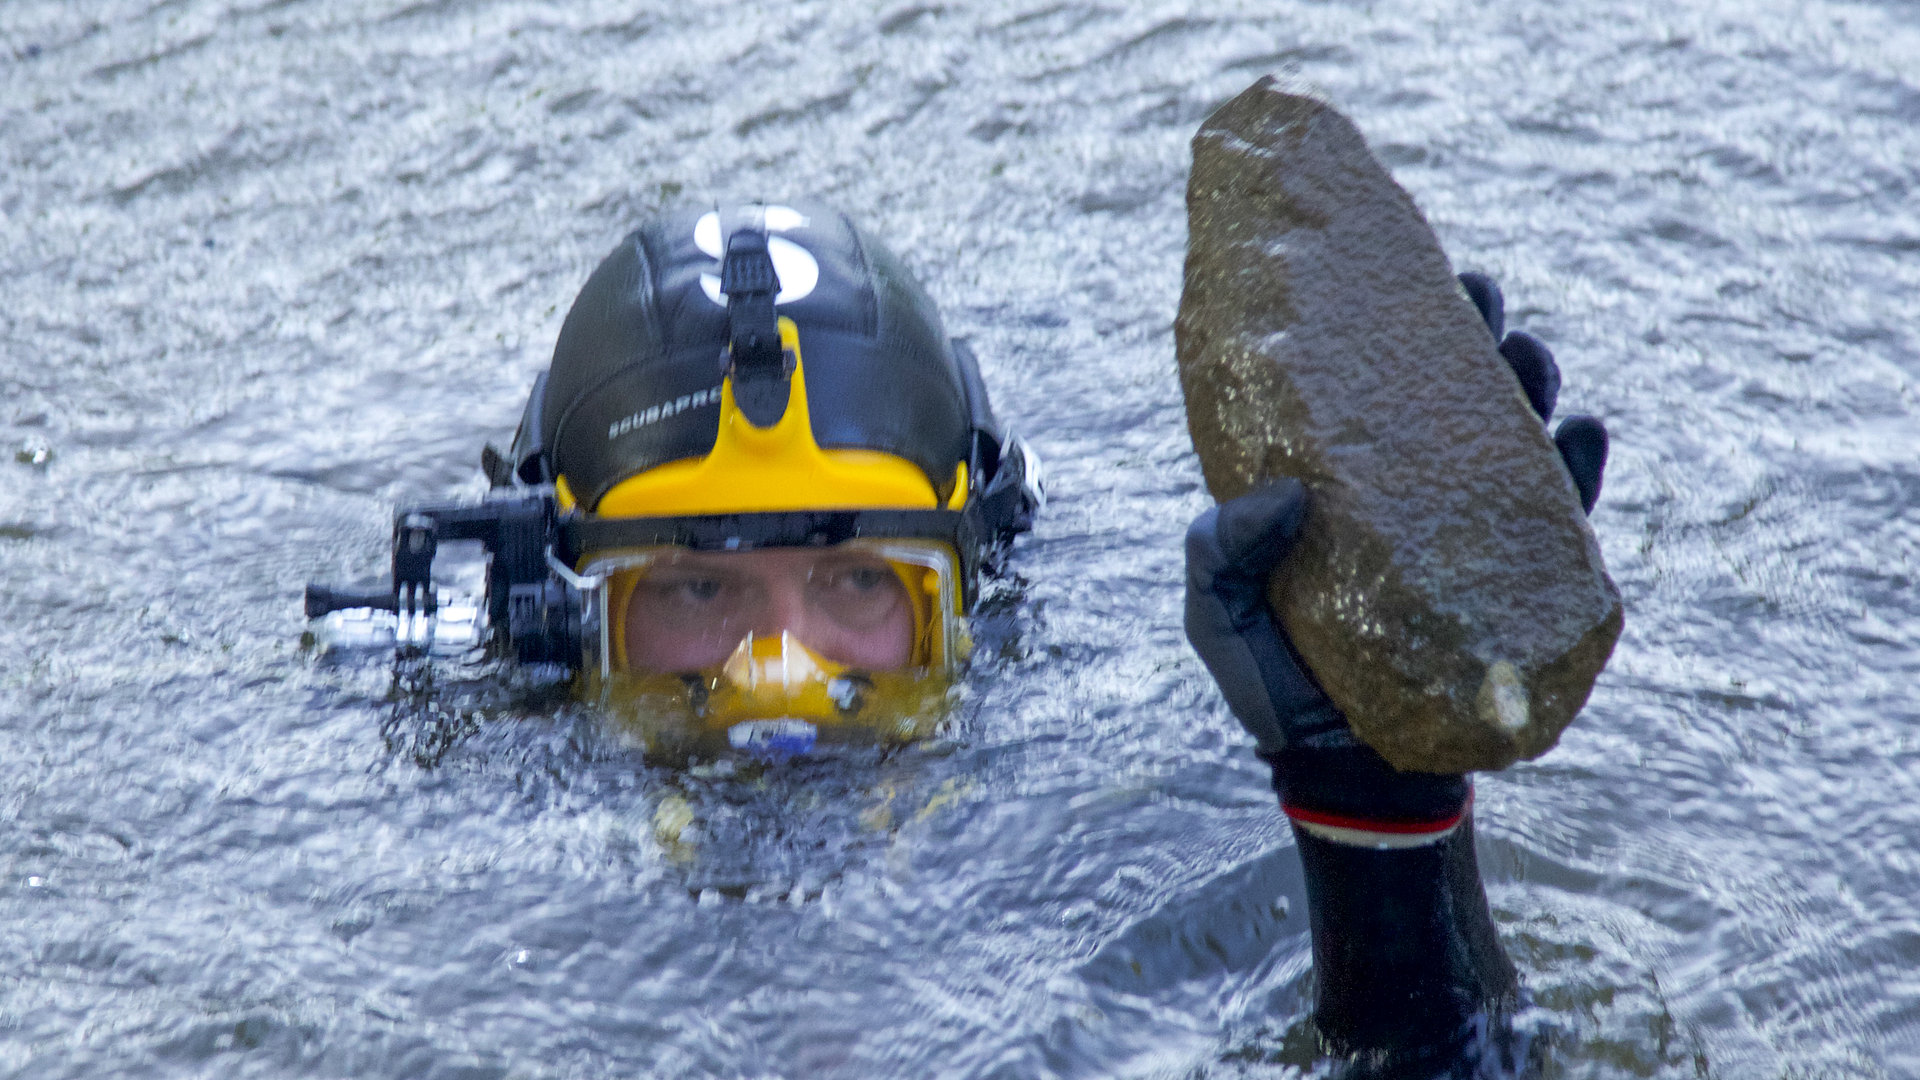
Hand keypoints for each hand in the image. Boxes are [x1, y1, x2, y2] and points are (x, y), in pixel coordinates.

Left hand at [1185, 274, 1606, 839]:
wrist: (1354, 780)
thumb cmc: (1277, 691)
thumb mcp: (1219, 622)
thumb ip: (1218, 558)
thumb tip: (1280, 493)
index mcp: (1338, 481)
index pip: (1366, 382)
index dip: (1387, 318)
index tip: (1397, 267)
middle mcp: (1409, 489)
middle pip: (1453, 382)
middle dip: (1475, 326)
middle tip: (1475, 300)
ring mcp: (1471, 527)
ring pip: (1518, 424)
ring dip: (1531, 377)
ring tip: (1525, 358)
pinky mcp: (1523, 575)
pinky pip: (1569, 505)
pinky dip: (1581, 463)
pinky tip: (1578, 433)